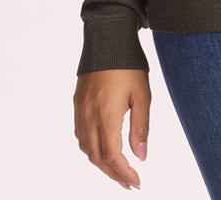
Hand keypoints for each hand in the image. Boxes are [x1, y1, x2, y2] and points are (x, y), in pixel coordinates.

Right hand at [74, 69, 150, 190]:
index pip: (112, 156)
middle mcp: (89, 115)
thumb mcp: (142, 94)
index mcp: (107, 114)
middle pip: (97, 157)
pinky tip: (103, 149)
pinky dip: (91, 148)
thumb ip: (140, 127)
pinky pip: (81, 135)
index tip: (137, 182)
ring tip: (118, 170)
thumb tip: (141, 156)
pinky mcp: (78, 103)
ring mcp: (81, 110)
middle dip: (113, 174)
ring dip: (101, 164)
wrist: (108, 37)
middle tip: (129, 183)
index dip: (124, 173)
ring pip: (86, 148)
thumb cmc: (128, 63)